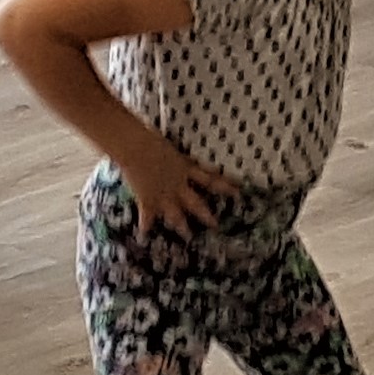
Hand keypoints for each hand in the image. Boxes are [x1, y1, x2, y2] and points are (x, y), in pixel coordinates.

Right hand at [119, 138, 238, 236]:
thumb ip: (175, 153)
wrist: (134, 146)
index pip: (210, 178)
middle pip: (196, 202)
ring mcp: (164, 195)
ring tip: (187, 237)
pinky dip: (145, 226)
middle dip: (206, 215)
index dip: (226, 185)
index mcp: (184, 168)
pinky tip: (144, 235)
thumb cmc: (149, 137)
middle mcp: (177, 185)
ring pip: (176, 215)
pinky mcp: (148, 200)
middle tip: (215, 226)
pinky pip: (147, 217)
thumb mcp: (169, 145)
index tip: (239, 192)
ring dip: (181, 226)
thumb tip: (178, 152)